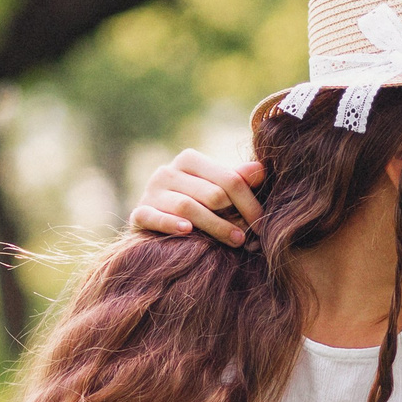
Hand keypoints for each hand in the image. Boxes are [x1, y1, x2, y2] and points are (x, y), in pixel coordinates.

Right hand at [131, 149, 263, 246]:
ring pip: (189, 207)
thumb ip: (237, 180)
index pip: (229, 179)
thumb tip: (261, 169)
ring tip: (236, 242)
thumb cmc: (195, 207)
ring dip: (216, 226)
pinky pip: (155, 217)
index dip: (250, 203)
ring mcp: (151, 192)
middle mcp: (168, 171)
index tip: (263, 225)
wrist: (154, 227)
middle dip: (235, 217)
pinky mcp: (139, 213)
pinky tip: (188, 232)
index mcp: (190, 160)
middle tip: (249, 238)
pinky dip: (171, 224)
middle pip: (213, 194)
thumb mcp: (217, 191)